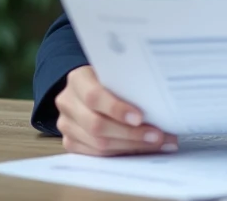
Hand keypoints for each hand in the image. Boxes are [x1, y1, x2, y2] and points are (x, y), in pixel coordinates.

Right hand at [55, 65, 178, 155]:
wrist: (86, 88)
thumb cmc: (108, 78)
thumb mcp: (114, 72)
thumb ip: (128, 82)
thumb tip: (160, 100)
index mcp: (78, 80)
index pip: (94, 96)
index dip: (117, 109)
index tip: (140, 117)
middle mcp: (68, 103)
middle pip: (97, 125)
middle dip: (131, 134)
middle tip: (158, 136)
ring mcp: (67, 125)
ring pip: (98, 144)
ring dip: (132, 146)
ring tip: (158, 144)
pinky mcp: (71, 142)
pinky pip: (97, 155)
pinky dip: (123, 153)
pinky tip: (143, 149)